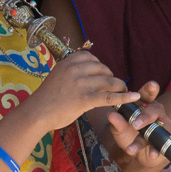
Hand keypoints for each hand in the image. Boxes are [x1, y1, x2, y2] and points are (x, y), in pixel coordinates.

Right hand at [23, 50, 137, 131]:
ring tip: (124, 92)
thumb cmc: (46, 98)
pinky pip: (109, 97)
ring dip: (120, 88)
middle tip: (114, 87)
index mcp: (68, 62)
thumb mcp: (58, 76)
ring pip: (109, 82)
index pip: (92, 58)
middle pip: (103, 69)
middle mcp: (75, 70)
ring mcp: (80, 84)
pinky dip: (124, 97)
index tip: (103, 75)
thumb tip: (91, 73)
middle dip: (111, 78)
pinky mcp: (84, 99)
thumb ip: (73, 72)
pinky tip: (134, 98)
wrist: (36, 113)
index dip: (101, 68)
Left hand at [104, 81, 170, 171]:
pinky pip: (161, 144)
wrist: (135, 154)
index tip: (153, 85)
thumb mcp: (119, 129)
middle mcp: (155, 112)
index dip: (150, 89)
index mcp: (143, 104)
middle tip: (134, 124)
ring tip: (132, 148)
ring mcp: (162, 126)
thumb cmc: (127, 133)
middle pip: (154, 110)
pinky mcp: (165, 141)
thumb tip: (111, 114)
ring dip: (144, 138)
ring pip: (156, 129)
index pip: (147, 94)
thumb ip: (117, 122)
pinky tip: (153, 155)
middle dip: (145, 116)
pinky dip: (156, 150)